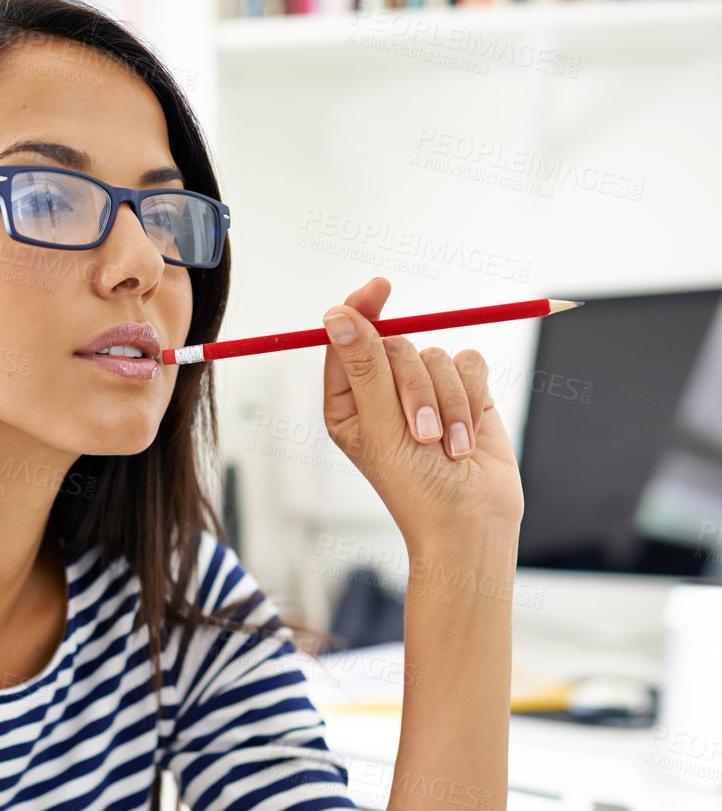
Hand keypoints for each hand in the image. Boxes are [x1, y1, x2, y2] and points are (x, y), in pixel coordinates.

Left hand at [322, 275, 523, 544]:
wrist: (469, 521)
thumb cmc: (416, 489)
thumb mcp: (381, 427)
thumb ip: (364, 367)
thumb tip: (338, 315)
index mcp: (349, 403)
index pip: (349, 340)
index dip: (361, 311)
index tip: (379, 289)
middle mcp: (384, 393)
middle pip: (398, 345)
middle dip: (416, 389)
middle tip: (421, 432)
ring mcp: (426, 392)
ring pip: (438, 355)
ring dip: (448, 404)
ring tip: (446, 446)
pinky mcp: (465, 393)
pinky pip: (470, 364)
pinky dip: (472, 400)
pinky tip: (466, 439)